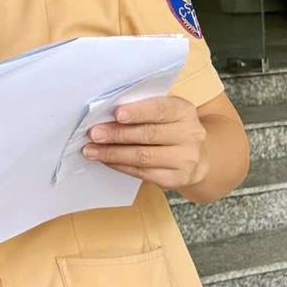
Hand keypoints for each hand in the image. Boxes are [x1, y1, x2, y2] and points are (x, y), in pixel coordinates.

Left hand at [83, 96, 208, 190]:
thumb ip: (140, 108)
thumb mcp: (162, 111)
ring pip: (144, 156)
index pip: (160, 109)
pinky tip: (106, 161)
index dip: (138, 112)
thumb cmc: (168, 126)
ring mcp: (186, 159)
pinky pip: (144, 173)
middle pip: (148, 134)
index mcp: (183, 111)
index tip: (116, 114)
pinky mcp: (178, 179)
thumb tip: (105, 112)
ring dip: (113, 153)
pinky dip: (121, 166)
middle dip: (117, 134)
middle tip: (94, 134)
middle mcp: (190, 134)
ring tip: (91, 150)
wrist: (195, 155)